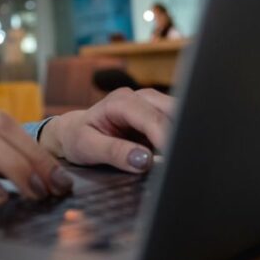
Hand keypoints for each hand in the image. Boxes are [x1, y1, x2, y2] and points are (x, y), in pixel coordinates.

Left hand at [39, 88, 174, 173]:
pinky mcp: (158, 117)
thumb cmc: (78, 137)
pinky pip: (177, 124)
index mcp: (121, 101)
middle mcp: (139, 98)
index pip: (152, 118)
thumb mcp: (88, 147)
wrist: (74, 132)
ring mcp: (151, 105)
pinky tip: (182, 156)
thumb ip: (114, 152)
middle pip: (173, 111)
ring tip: (184, 161)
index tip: (174, 160)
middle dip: (181, 134)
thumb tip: (143, 160)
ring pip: (180, 115)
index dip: (166, 138)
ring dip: (184, 136)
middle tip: (184, 162)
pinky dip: (182, 138)